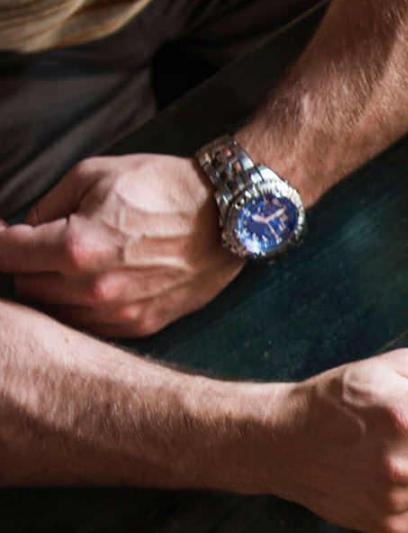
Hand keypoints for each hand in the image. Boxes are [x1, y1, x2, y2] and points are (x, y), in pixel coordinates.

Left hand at [0, 155, 239, 337]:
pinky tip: (98, 285)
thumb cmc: (164, 187)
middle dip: (26, 265)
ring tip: (73, 267)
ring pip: (54, 313)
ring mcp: (118, 312)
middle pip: (24, 287)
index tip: (3, 235)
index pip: (4, 254)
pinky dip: (83, 308)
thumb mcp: (95, 174)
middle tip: (43, 247)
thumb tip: (25, 230)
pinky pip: (90, 327)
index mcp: (74, 246)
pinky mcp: (141, 324)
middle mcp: (91, 288)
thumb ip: (48, 205)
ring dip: (53, 290)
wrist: (230, 214)